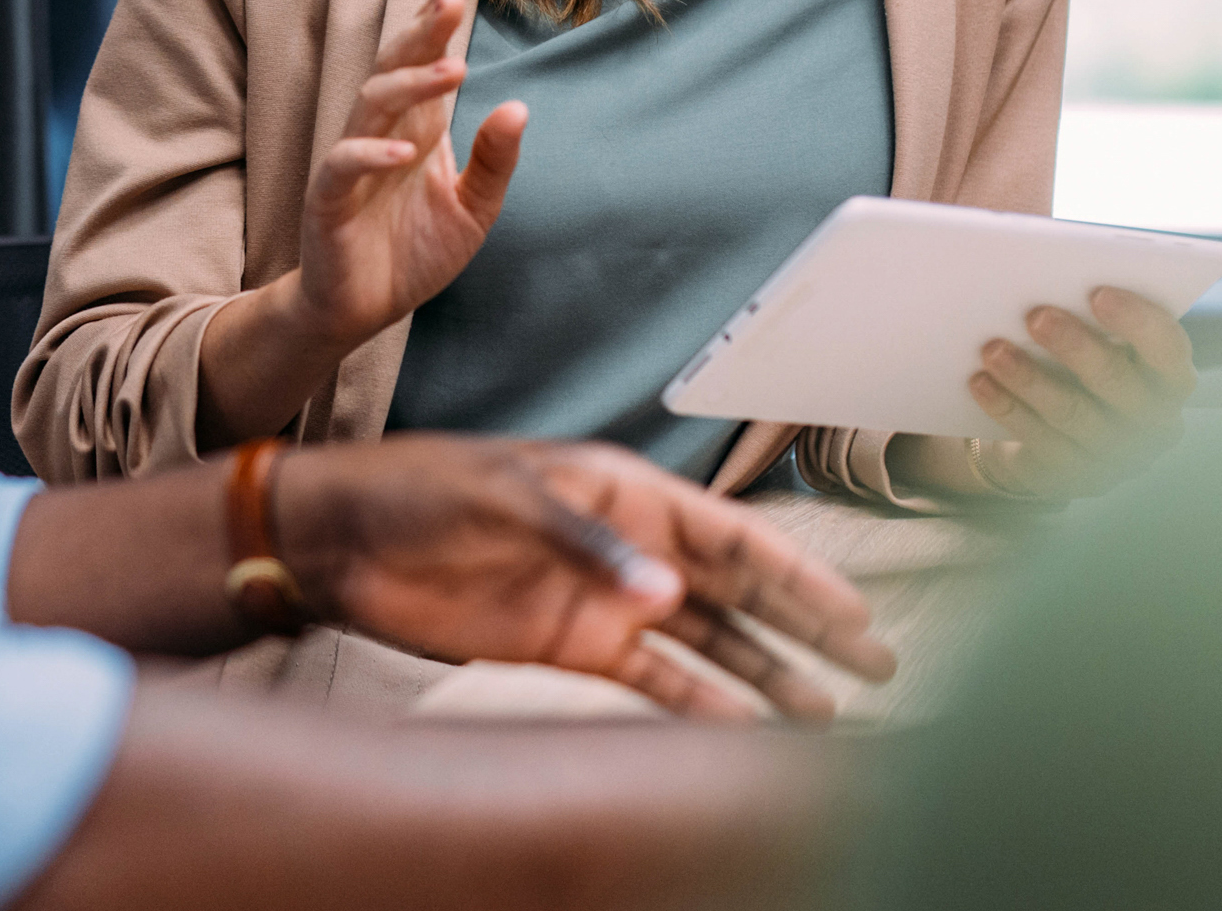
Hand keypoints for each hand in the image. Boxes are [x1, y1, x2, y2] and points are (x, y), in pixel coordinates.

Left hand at [277, 435, 896, 721]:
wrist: (344, 538)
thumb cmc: (419, 488)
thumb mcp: (503, 495)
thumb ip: (588, 543)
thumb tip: (670, 594)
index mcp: (623, 489)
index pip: (732, 533)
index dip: (798, 573)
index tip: (852, 613)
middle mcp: (628, 545)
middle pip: (740, 590)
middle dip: (807, 628)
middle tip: (876, 666)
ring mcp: (605, 598)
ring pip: (708, 642)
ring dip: (766, 675)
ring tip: (824, 717)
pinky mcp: (570, 645)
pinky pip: (652, 680)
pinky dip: (697, 706)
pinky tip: (738, 734)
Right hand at [285, 0, 525, 351]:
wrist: (360, 309)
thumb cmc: (413, 252)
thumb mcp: (472, 209)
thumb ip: (495, 161)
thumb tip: (520, 107)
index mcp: (417, 127)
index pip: (423, 60)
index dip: (435, 20)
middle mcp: (383, 133)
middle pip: (396, 66)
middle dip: (422, 30)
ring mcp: (351, 162)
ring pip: (372, 103)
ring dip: (411, 84)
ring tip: (454, 70)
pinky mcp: (329, 198)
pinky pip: (343, 165)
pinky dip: (371, 156)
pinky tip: (405, 153)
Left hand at [961, 286, 1196, 500]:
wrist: (1060, 436)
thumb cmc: (1081, 367)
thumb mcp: (1097, 341)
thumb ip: (1090, 315)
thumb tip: (1044, 274)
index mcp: (1171, 378)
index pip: (1169, 349)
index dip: (1138, 321)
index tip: (1098, 291)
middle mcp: (1156, 423)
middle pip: (1119, 385)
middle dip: (1076, 347)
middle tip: (1035, 314)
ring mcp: (1119, 457)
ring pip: (1074, 415)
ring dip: (1031, 378)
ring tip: (992, 347)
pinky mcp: (1077, 478)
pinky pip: (1042, 443)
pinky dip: (1009, 409)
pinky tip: (980, 382)